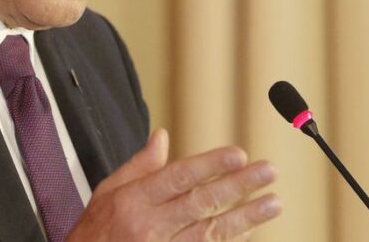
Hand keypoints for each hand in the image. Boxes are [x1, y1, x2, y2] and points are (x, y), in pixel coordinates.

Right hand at [68, 129, 280, 240]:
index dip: (211, 165)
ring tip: (273, 203)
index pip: (179, 177)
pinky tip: (251, 231)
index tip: (239, 154)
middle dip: (238, 186)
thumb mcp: (107, 191)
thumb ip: (139, 165)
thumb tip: (163, 136)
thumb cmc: (95, 231)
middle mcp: (150, 226)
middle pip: (202, 203)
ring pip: (212, 232)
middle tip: (268, 171)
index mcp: (134, 200)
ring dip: (246, 218)